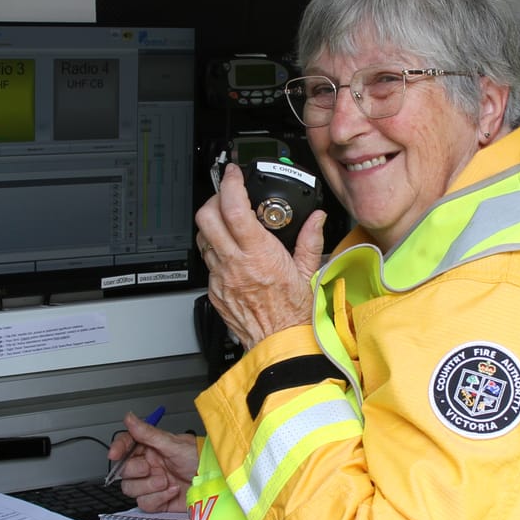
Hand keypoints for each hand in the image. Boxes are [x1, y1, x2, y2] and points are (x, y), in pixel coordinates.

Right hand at [107, 413, 199, 512]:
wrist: (214, 481)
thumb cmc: (199, 458)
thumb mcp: (173, 444)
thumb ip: (148, 433)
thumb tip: (129, 418)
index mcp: (150, 448)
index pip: (125, 446)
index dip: (118, 449)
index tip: (115, 453)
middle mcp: (148, 465)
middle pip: (124, 472)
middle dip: (138, 472)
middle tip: (151, 469)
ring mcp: (152, 483)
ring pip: (132, 489)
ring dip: (150, 487)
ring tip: (167, 481)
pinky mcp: (158, 500)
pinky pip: (145, 504)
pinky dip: (159, 498)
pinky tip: (172, 491)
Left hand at [195, 162, 325, 349]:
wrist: (279, 345)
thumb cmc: (294, 315)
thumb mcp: (308, 272)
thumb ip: (310, 240)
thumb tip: (316, 219)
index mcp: (259, 254)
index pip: (234, 208)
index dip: (230, 184)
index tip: (234, 174)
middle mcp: (235, 263)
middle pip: (206, 217)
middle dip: (214, 199)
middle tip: (227, 195)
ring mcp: (221, 277)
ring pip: (202, 238)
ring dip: (212, 224)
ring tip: (227, 222)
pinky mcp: (214, 291)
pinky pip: (207, 262)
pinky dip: (215, 251)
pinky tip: (231, 253)